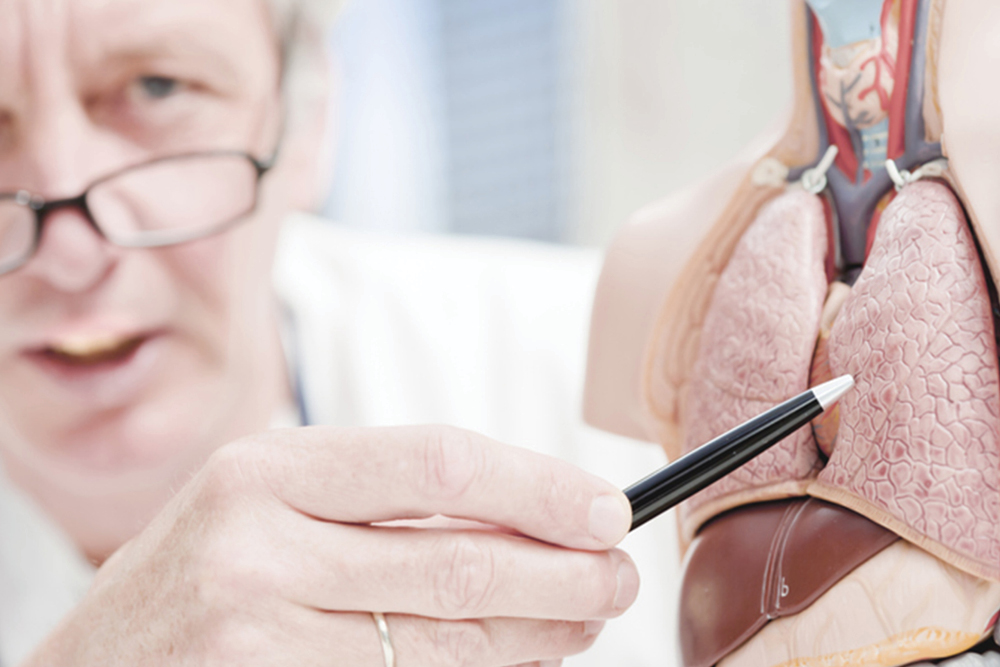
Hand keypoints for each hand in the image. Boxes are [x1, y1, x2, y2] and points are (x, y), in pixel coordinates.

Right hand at [24, 425, 638, 665]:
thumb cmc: (200, 571)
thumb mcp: (270, 500)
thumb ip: (381, 499)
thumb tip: (531, 514)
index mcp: (266, 469)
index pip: (437, 465)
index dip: (538, 488)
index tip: (605, 509)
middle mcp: (256, 549)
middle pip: (455, 565)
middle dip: (561, 575)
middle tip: (617, 575)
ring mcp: (257, 639)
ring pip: (444, 645)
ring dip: (536, 636)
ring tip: (585, 620)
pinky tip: (514, 662)